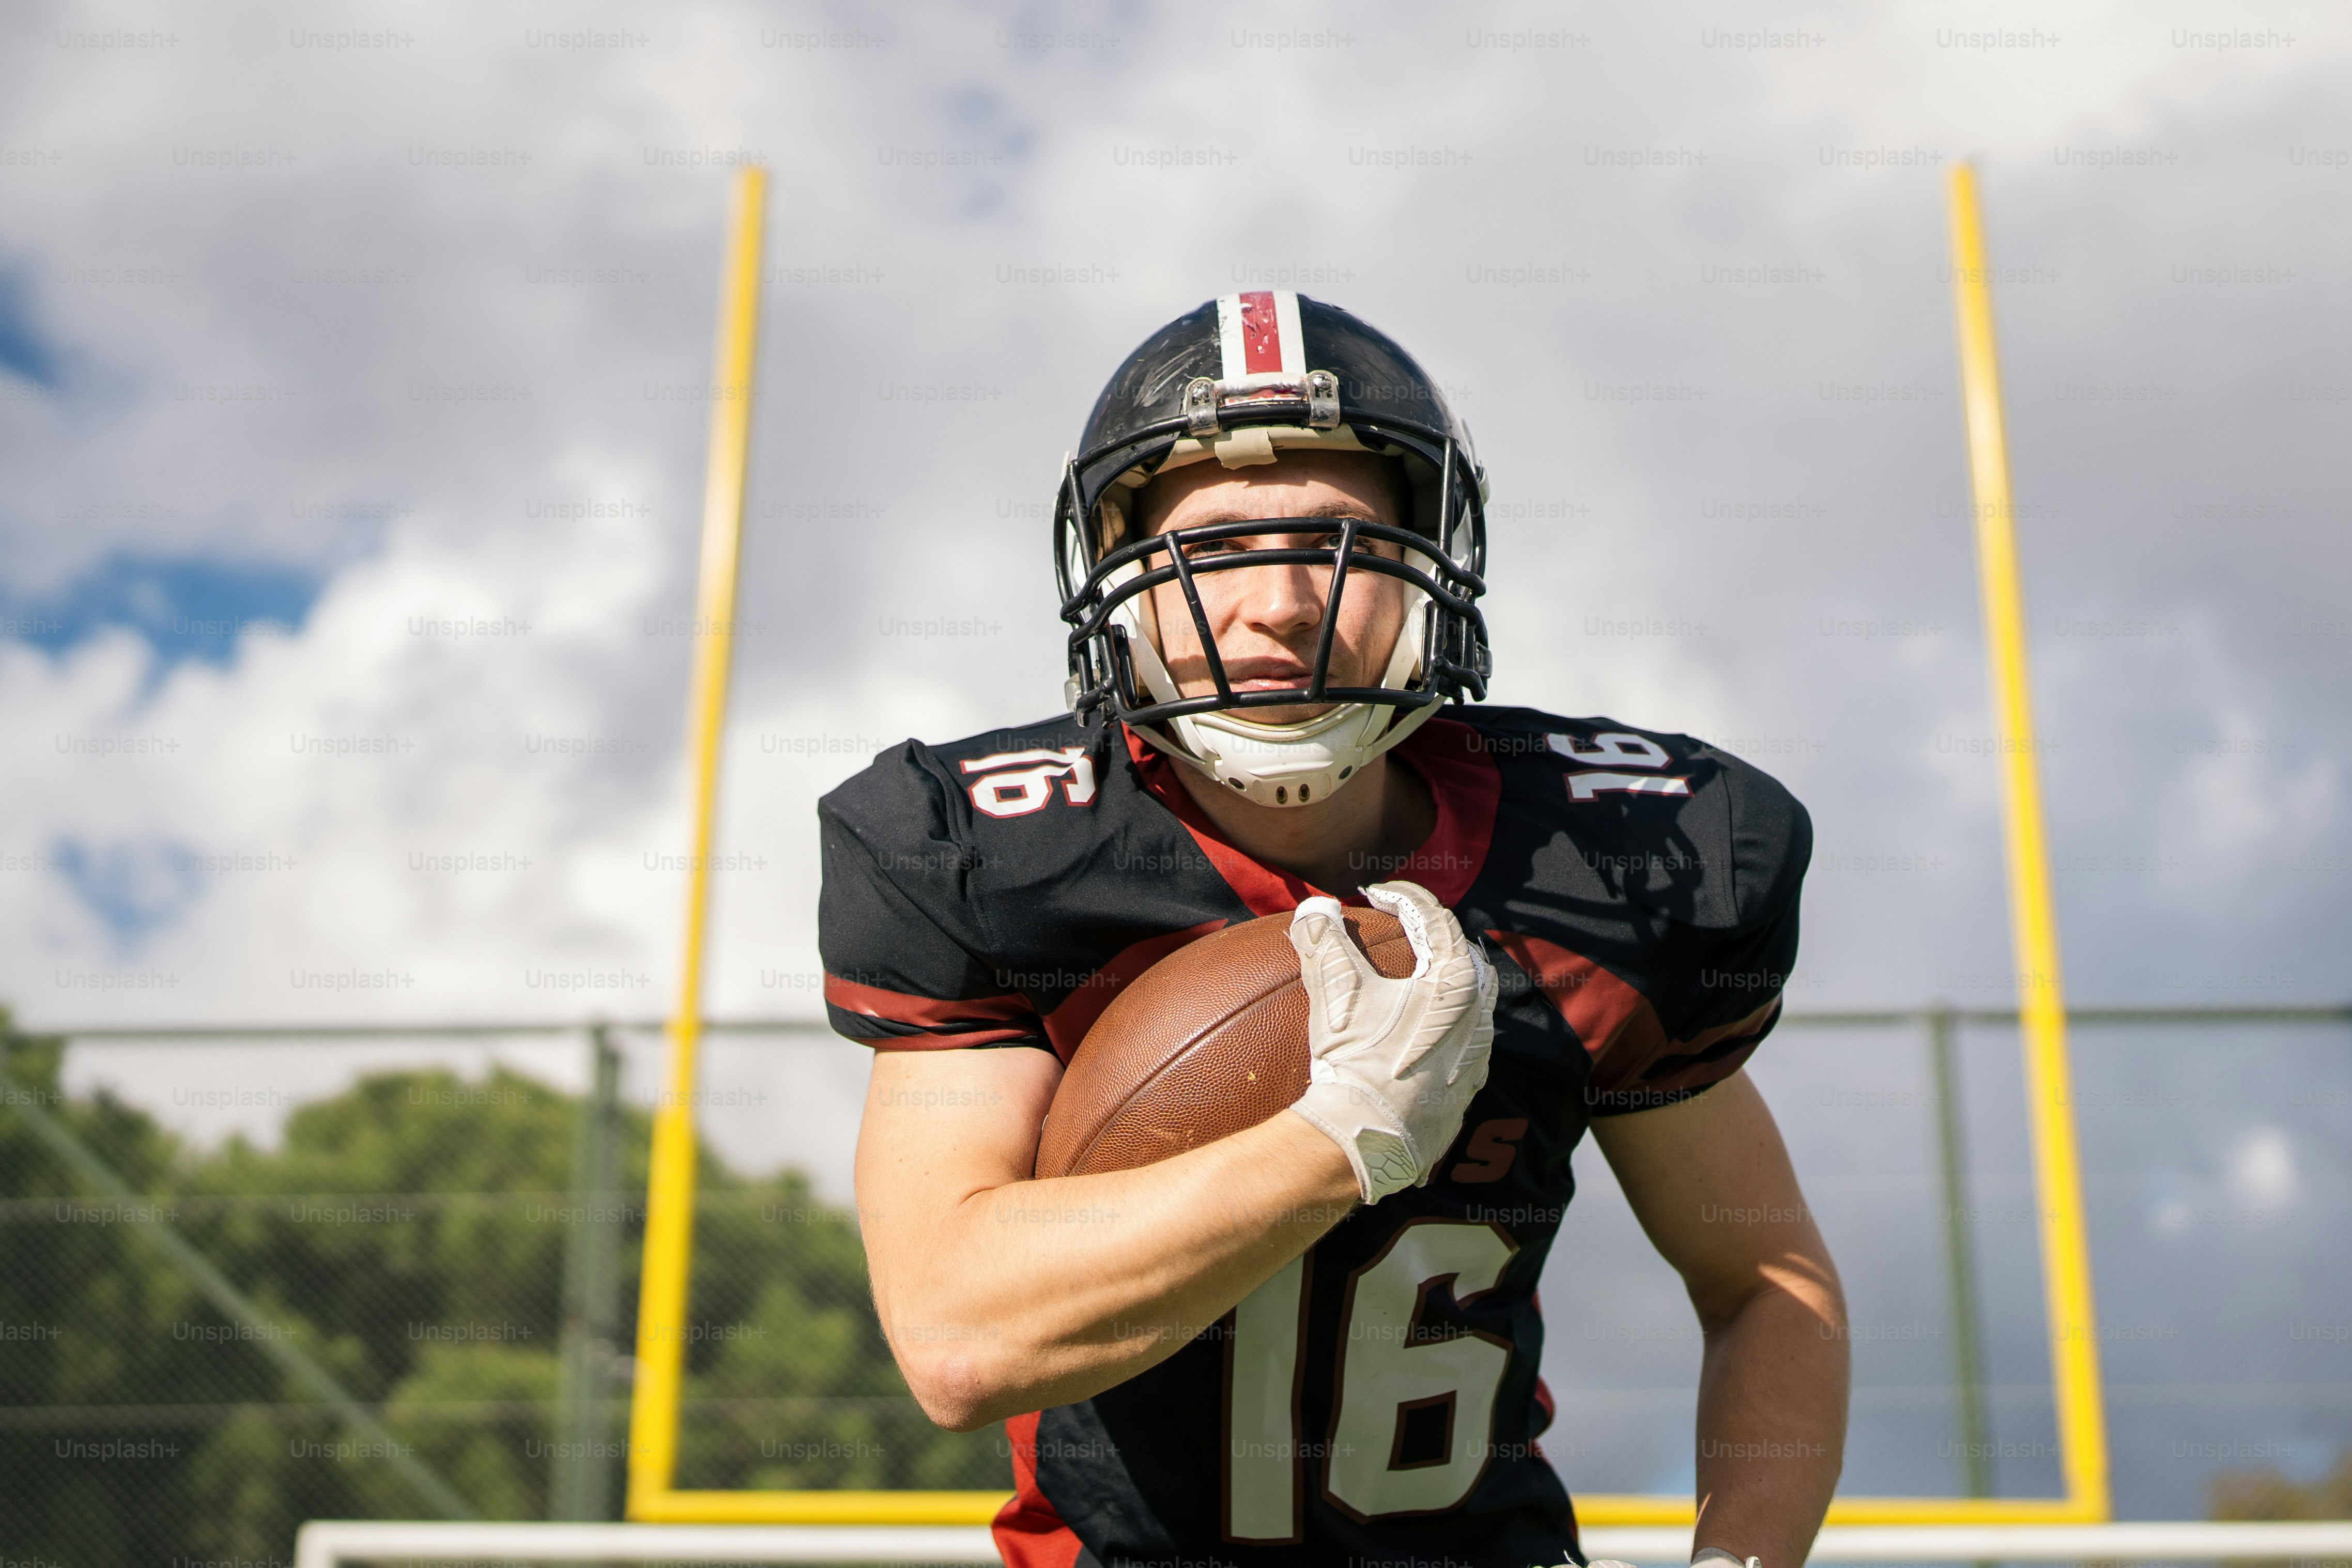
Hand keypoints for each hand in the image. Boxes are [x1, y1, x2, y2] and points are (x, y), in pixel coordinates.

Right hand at [1285, 880, 1496, 1201]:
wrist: (1368, 1140)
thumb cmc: (1355, 1062)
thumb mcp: (1335, 994)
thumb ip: (1325, 942)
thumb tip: (1316, 909)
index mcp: (1456, 984)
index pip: (1437, 920)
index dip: (1404, 898)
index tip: (1375, 894)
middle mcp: (1478, 1017)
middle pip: (1466, 956)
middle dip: (1436, 935)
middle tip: (1404, 927)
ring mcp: (1476, 1057)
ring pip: (1474, 1002)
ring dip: (1446, 980)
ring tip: (1415, 975)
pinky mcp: (1466, 1090)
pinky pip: (1465, 1043)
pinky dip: (1445, 1024)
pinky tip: (1418, 1032)